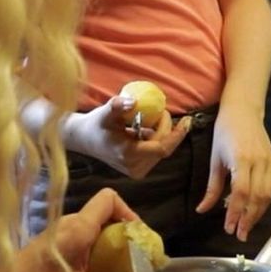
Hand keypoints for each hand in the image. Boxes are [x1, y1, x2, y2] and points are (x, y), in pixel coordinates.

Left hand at [9, 190, 140, 271]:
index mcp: (79, 228)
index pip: (110, 198)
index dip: (128, 212)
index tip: (136, 237)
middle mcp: (70, 222)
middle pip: (106, 212)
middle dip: (123, 231)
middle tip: (134, 257)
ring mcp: (61, 230)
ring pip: (95, 224)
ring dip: (110, 241)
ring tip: (118, 266)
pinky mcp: (54, 240)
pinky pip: (84, 234)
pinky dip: (96, 247)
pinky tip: (97, 271)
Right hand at [62, 94, 191, 178]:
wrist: (84, 139)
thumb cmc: (96, 124)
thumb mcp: (105, 112)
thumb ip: (118, 106)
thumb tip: (134, 101)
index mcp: (129, 155)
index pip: (161, 148)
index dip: (176, 134)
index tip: (186, 119)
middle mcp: (135, 167)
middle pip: (164, 148)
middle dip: (168, 129)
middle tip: (162, 111)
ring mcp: (137, 171)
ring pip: (161, 151)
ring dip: (162, 133)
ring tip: (153, 117)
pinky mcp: (138, 170)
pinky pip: (155, 153)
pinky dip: (156, 139)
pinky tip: (148, 128)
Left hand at [196, 105, 270, 242]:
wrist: (244, 111)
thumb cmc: (225, 131)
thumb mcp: (214, 159)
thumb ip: (212, 187)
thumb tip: (202, 210)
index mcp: (242, 159)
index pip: (241, 192)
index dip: (235, 212)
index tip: (229, 228)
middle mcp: (259, 162)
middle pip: (257, 197)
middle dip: (248, 219)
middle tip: (238, 234)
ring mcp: (270, 162)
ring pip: (267, 195)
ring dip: (257, 214)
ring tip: (246, 227)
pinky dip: (264, 203)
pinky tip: (255, 211)